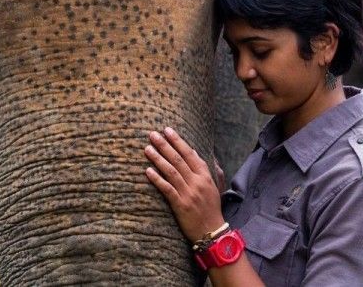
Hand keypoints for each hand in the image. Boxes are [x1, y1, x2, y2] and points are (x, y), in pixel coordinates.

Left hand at [144, 127, 224, 242]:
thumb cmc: (212, 207)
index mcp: (205, 175)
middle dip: (165, 145)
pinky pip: (167, 189)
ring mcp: (188, 193)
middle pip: (178, 159)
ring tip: (147, 148)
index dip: (178, 141)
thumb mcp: (215, 186)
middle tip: (153, 134)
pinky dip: (157, 179)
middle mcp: (197, 182)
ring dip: (158, 159)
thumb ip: (210, 168)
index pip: (190, 154)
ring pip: (171, 171)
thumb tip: (200, 152)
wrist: (212, 231)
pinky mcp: (180, 205)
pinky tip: (148, 171)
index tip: (168, 130)